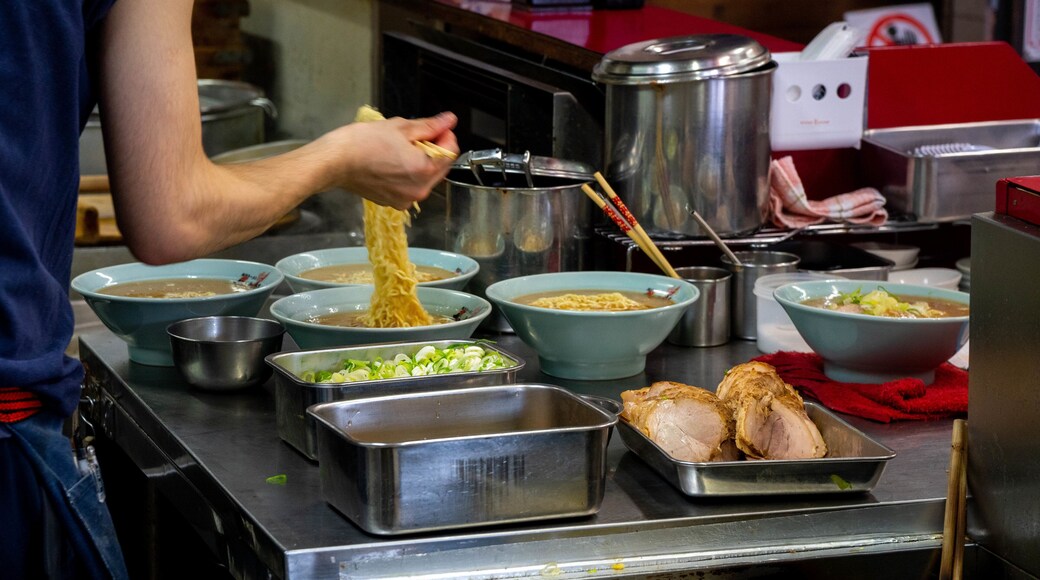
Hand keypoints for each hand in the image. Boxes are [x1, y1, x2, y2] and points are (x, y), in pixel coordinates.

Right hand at [321, 112, 458, 209]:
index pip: (451, 152)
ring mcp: (405, 199)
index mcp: (424, 171)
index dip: (446, 136)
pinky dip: (408, 174)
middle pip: (440, 167)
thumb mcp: (400, 127)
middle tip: (416, 135)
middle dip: (434, 149)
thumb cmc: (362, 144)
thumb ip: (430, 125)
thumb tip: (449, 120)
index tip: (436, 127)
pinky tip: (392, 161)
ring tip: (401, 147)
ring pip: (425, 177)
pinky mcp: (393, 202)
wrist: (334, 162)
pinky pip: (410, 186)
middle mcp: (419, 190)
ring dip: (421, 161)